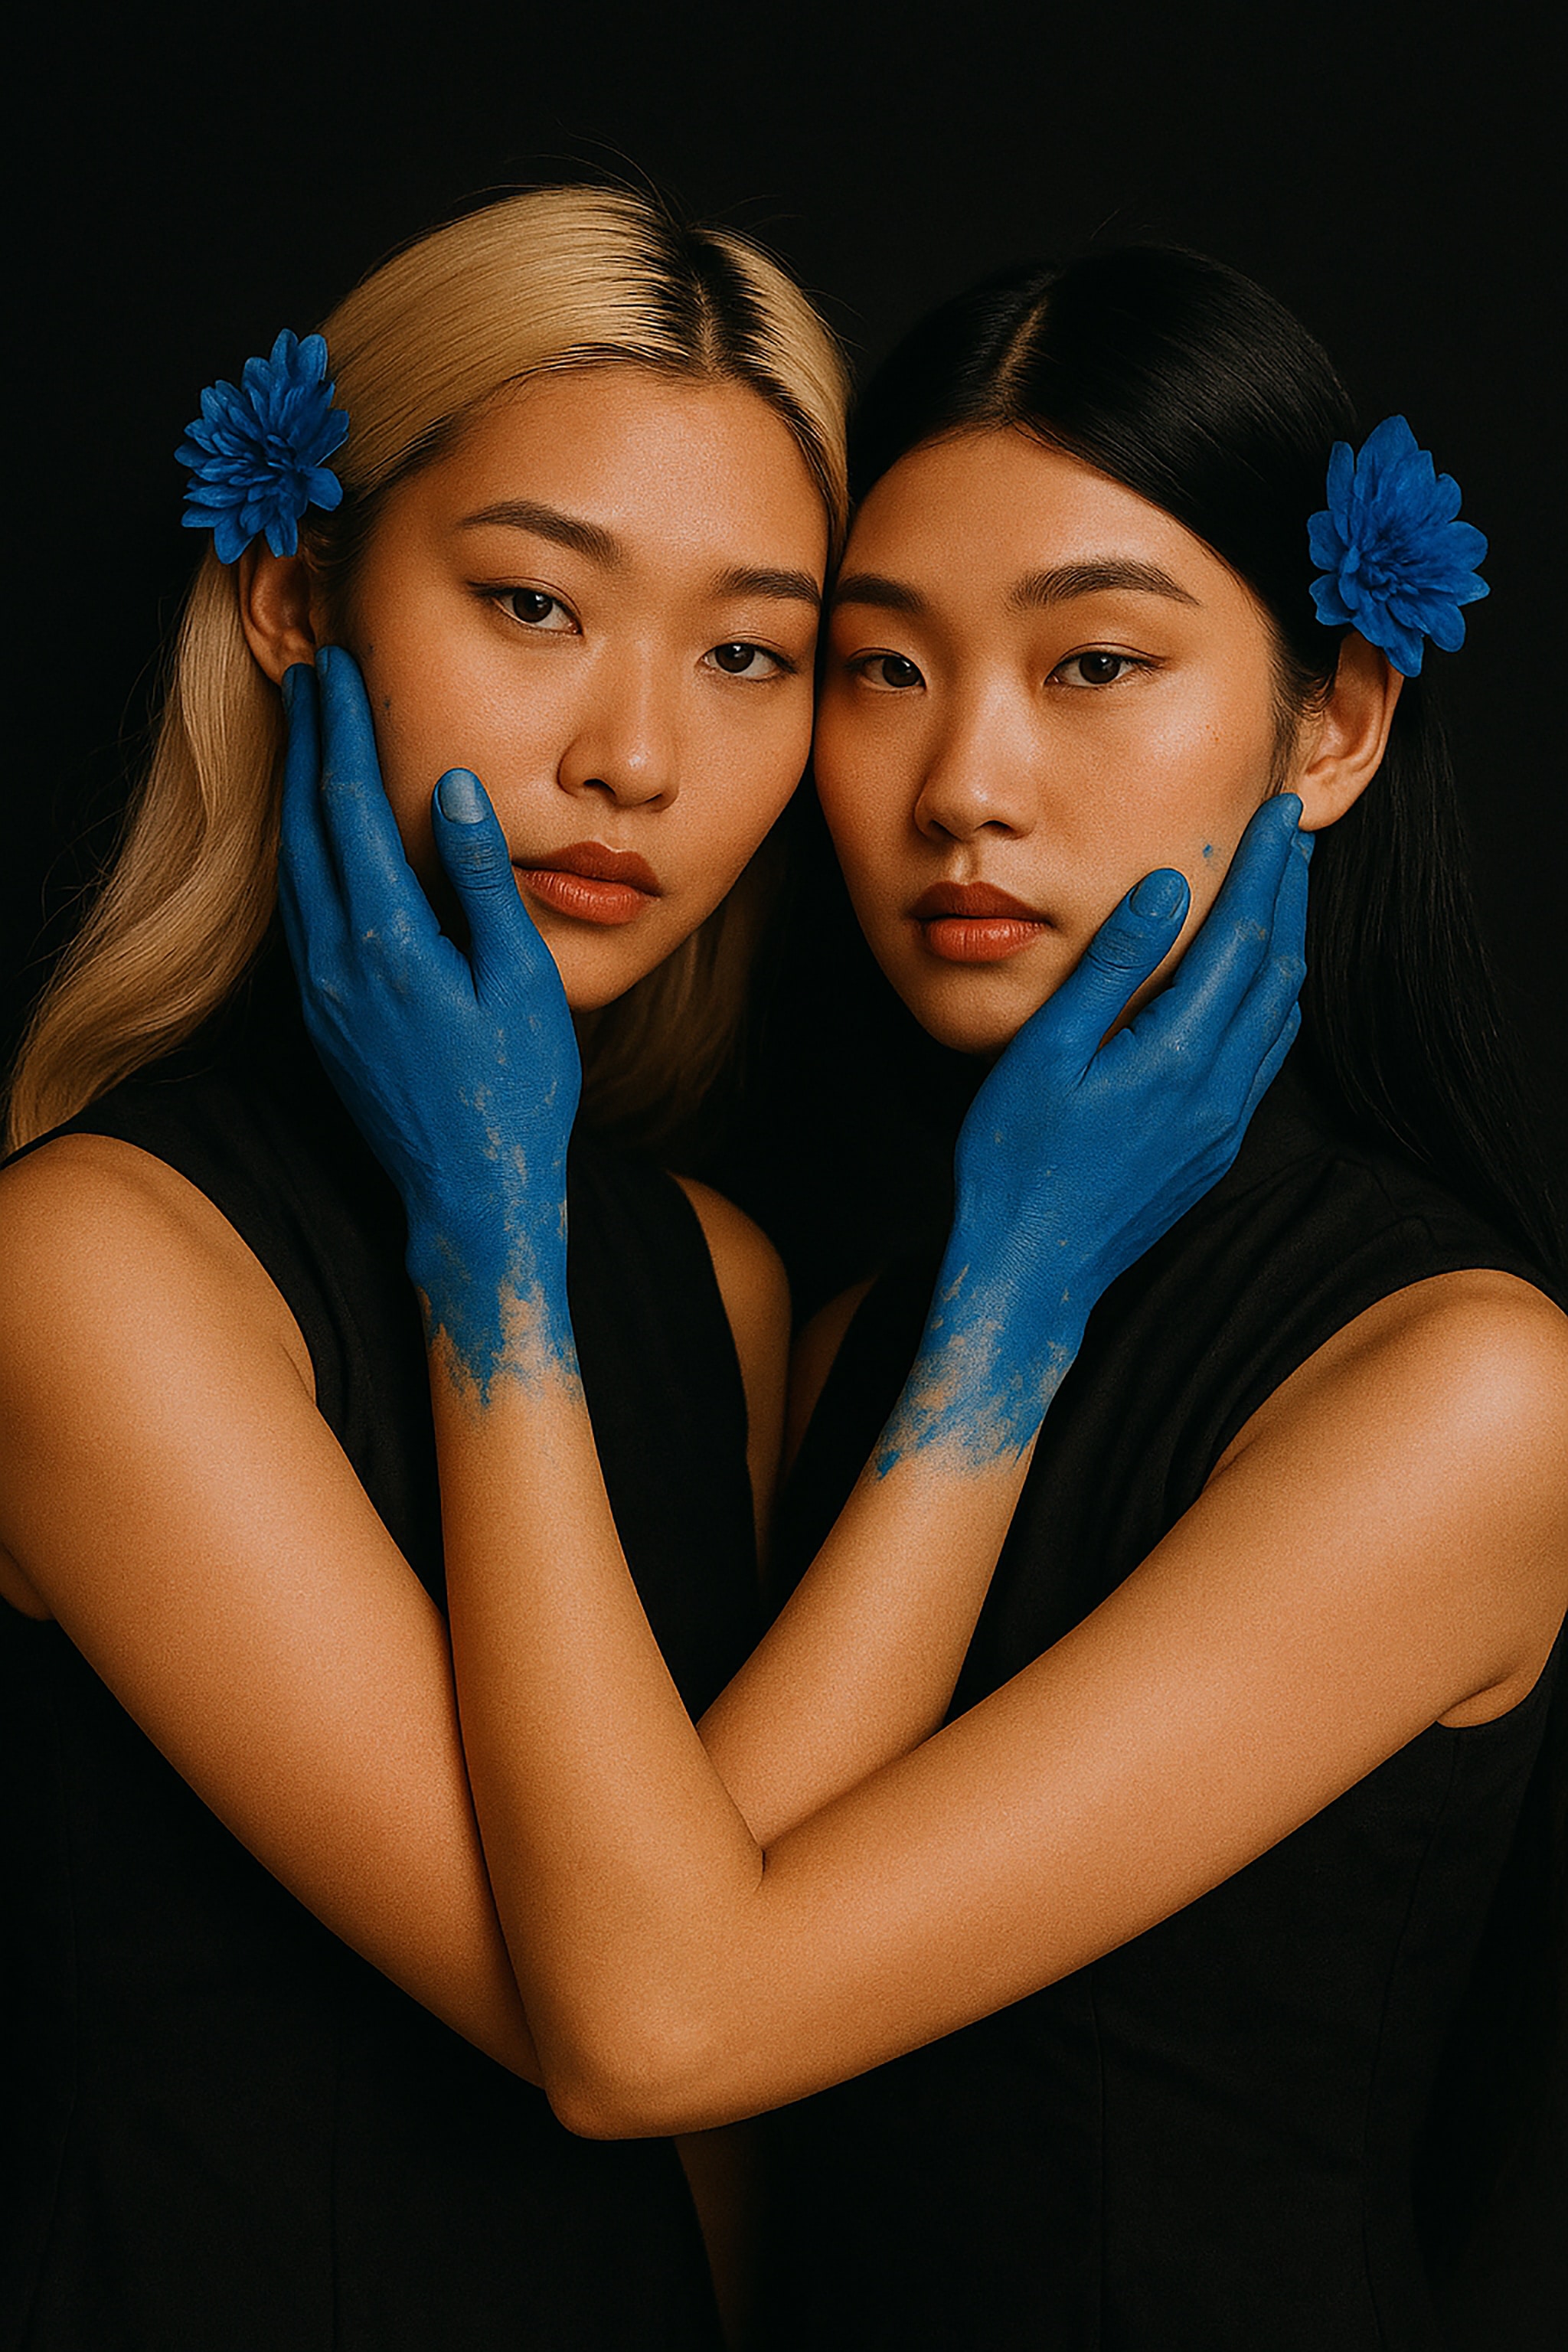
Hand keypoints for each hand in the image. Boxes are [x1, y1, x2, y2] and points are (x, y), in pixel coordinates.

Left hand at [277, 648, 580, 1391]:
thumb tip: (455, 789)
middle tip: (311, 676)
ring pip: (292, 868)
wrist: (472, 1195)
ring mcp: (319, 995)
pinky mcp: (321, 1020)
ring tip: (306, 736)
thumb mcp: (522, 980)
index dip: (340, 729)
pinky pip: (299, 913)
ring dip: (296, 795)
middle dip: (306, 743)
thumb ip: (485, 881)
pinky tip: (315, 837)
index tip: (339, 669)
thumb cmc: (516, 1093)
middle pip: (304, 826)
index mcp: (386, 943)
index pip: (348, 806)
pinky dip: (302, 853)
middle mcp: (334, 963)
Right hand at [882, 795, 1309, 1469]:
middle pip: (1277, 969)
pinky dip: (1272, 1004)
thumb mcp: (1044, 1052)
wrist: (1029, 1274)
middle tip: (1291, 835)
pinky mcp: (1214, 1151)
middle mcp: (1218, 1090)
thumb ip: (1111, 965)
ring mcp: (1223, 1125)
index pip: (1241, 937)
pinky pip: (1265, 1060)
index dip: (1263, 868)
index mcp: (1176, 1055)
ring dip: (1286, 947)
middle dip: (1288, 895)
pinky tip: (1257, 989)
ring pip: (1280, 1016)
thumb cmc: (1014, 1163)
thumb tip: (1169, 886)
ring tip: (1282, 895)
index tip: (1278, 814)